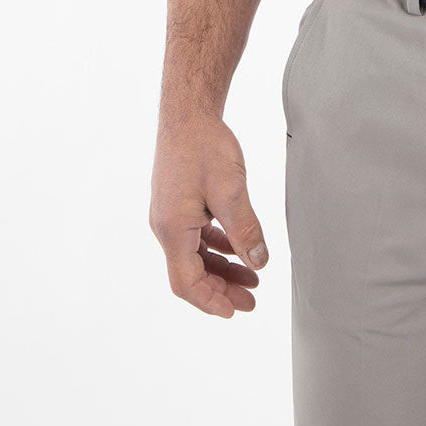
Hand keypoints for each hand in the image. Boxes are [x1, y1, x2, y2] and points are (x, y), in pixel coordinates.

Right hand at [149, 112, 268, 317]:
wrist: (188, 114)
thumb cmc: (205, 146)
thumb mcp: (232, 190)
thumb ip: (245, 229)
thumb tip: (258, 263)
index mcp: (173, 229)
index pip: (187, 282)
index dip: (211, 301)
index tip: (236, 311)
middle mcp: (166, 227)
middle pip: (190, 273)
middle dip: (220, 290)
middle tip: (252, 300)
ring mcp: (171, 215)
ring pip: (194, 256)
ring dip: (221, 269)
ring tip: (252, 277)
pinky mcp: (179, 204)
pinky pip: (196, 238)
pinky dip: (217, 248)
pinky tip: (237, 249)